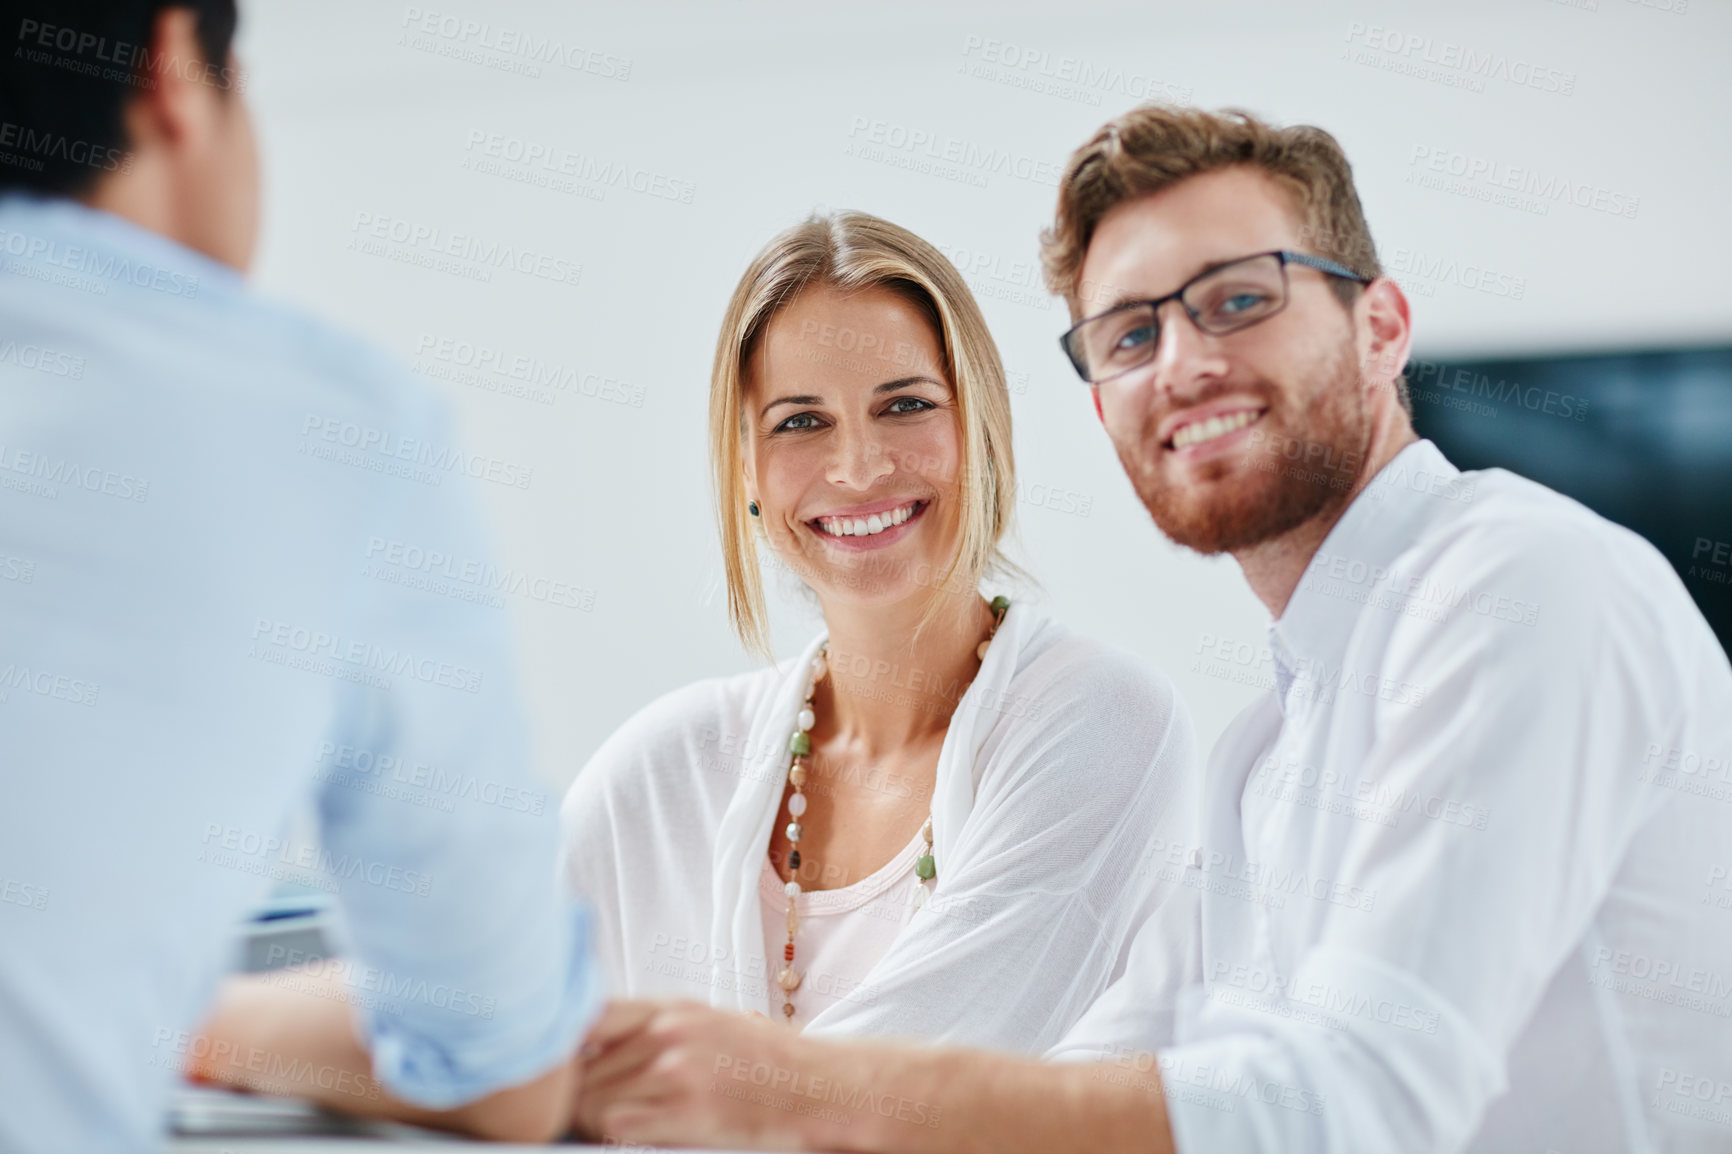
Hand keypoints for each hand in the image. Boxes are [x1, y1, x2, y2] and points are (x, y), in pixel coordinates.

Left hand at [573, 999, 835, 1149]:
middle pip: (584, 1066)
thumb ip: (657, 1029)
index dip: (568, 1045)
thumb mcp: (708, 1023)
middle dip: (578, 1091)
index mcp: (673, 1008)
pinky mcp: (688, 1112)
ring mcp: (678, 1070)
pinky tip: (633, 1135)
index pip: (590, 1014)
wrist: (818, 1086)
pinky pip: (616, 1124)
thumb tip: (599, 1045)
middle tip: (582, 1109)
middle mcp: (670, 1032)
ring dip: (592, 1117)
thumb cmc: (766, 1060)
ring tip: (608, 1125)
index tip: (566, 1067)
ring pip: (592, 1097)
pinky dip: (613, 1134)